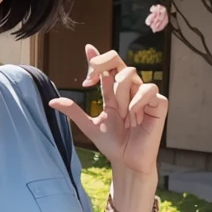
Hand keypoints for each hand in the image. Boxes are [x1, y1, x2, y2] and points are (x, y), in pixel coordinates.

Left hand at [49, 44, 167, 177]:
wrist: (127, 161)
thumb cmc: (112, 144)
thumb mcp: (89, 126)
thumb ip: (74, 111)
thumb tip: (52, 101)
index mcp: (113, 91)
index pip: (106, 67)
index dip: (96, 56)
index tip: (87, 49)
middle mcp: (128, 89)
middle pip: (118, 59)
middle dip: (102, 64)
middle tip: (90, 80)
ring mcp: (143, 94)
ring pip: (129, 75)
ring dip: (120, 95)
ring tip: (121, 115)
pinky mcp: (159, 103)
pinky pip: (149, 89)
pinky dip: (137, 102)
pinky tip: (133, 117)